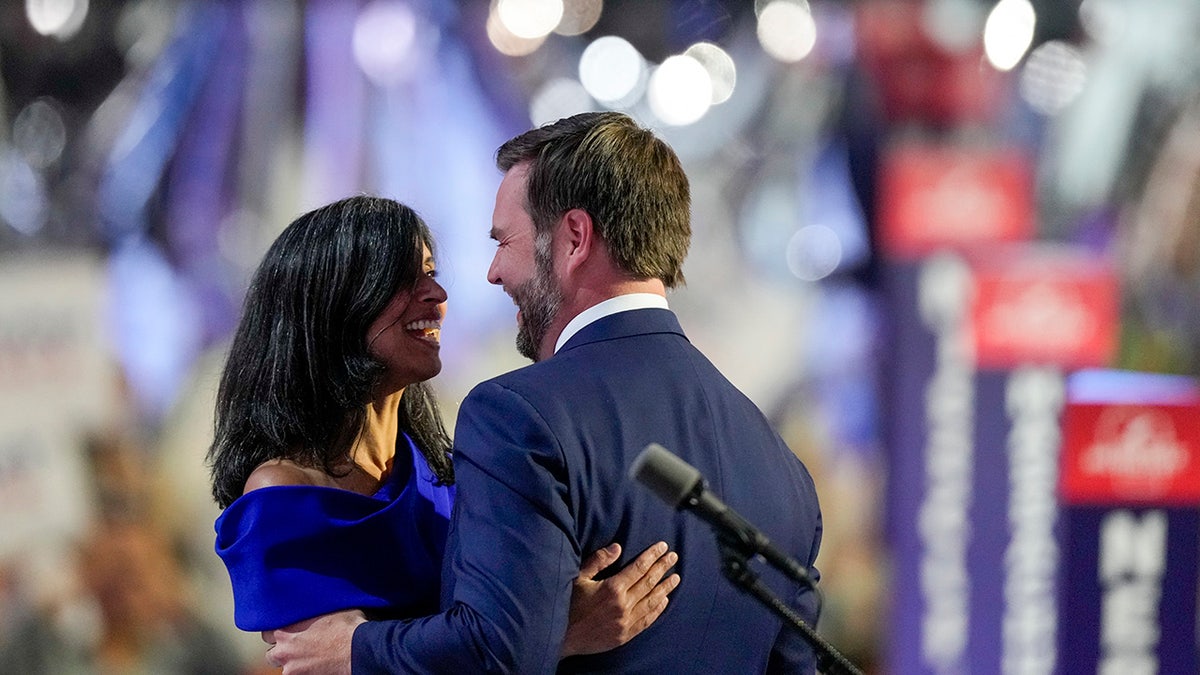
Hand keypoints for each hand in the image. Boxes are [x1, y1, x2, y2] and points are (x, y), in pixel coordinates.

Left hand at [262, 609, 365, 673]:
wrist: (359, 649)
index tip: (289, 629)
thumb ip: (312, 608)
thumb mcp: (328, 607)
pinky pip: (295, 674)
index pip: (266, 631)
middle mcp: (283, 650)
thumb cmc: (347, 627)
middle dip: (282, 649)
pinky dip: (303, 671)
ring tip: (309, 657)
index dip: (278, 630)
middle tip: (298, 645)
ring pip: (284, 666)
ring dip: (292, 662)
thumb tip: (313, 599)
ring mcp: (291, 668)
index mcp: (284, 629)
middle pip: (272, 652)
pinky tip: (315, 664)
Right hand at [561, 541, 680, 656]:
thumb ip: (598, 561)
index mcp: (612, 589)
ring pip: (652, 602)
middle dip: (663, 568)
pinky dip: (657, 610)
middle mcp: (623, 605)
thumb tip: (617, 547)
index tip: (663, 547)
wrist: (560, 638)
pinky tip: (664, 602)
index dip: (653, 556)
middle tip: (674, 557)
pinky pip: (646, 621)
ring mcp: (625, 622)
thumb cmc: (567, 605)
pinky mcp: (624, 636)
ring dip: (665, 588)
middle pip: (649, 583)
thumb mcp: (578, 578)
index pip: (639, 568)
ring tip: (675, 578)